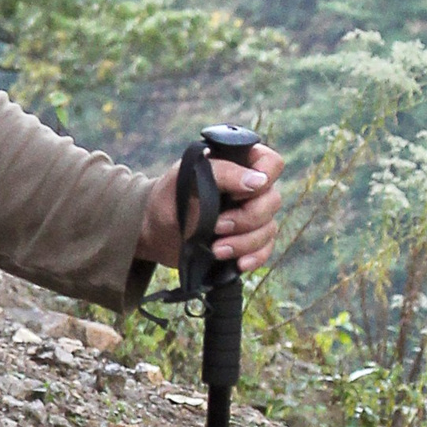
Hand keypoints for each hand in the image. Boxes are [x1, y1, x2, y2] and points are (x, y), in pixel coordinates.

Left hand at [136, 140, 283, 276]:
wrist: (154, 232)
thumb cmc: (168, 197)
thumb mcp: (187, 177)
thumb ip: (222, 173)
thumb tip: (258, 182)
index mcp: (238, 164)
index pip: (270, 163)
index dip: (263, 178)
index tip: (238, 195)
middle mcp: (249, 189)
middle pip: (273, 201)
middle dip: (246, 219)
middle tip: (217, 227)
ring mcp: (251, 216)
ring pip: (269, 228)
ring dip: (244, 242)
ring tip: (216, 250)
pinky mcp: (247, 241)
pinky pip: (265, 250)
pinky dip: (254, 258)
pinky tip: (238, 263)